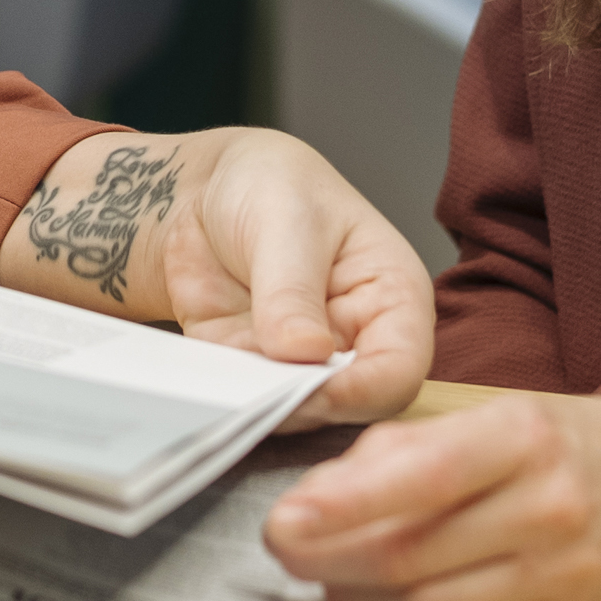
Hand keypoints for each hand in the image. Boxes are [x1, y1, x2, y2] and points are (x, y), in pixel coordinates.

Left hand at [0, 127, 432, 426]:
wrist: (201, 191)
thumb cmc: (269, 185)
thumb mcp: (285, 219)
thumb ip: (293, 288)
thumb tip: (306, 353)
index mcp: (392, 296)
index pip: (399, 366)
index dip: (365, 389)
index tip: (318, 392)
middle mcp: (357, 341)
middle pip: (354, 405)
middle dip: (310, 409)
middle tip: (263, 397)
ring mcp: (304, 364)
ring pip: (298, 415)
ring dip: (263, 412)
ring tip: (230, 391)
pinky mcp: (254, 373)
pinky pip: (247, 405)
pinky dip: (228, 404)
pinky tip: (206, 390)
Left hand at [264, 392, 600, 600]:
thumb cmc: (582, 445)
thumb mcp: (504, 416)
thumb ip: (412, 449)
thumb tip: (324, 493)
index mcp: (522, 437)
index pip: (414, 479)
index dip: (337, 507)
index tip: (283, 518)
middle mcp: (544, 506)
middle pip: (408, 553)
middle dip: (328, 559)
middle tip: (283, 552)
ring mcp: (557, 571)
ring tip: (322, 580)